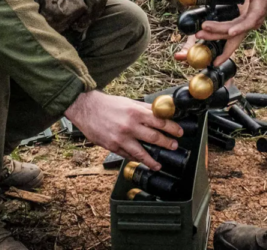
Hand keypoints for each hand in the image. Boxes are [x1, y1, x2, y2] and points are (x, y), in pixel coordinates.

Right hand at [64, 90, 183, 171]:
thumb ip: (144, 109)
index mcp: (135, 112)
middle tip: (174, 146)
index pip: (160, 121)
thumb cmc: (108, 104)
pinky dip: (136, 159)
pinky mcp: (113, 147)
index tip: (179, 132)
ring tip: (159, 164)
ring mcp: (121, 139)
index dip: (172, 128)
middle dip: (167, 143)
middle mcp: (130, 126)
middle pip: (154, 138)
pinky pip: (128, 156)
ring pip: (142, 153)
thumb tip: (160, 113)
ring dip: (153, 160)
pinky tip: (141, 162)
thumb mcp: (128, 102)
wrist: (86, 109)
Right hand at [193, 0, 266, 63]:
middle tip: (198, 36)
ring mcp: (255, 18)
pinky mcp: (259, 11)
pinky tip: (230, 31)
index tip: (214, 63)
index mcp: (244, 22)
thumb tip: (205, 9)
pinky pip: (247, 22)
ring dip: (219, 30)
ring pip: (234, 29)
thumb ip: (223, 7)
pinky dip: (238, 28)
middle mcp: (250, 23)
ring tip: (204, 28)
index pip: (232, 41)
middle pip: (230, 37)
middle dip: (213, 38)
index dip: (224, 52)